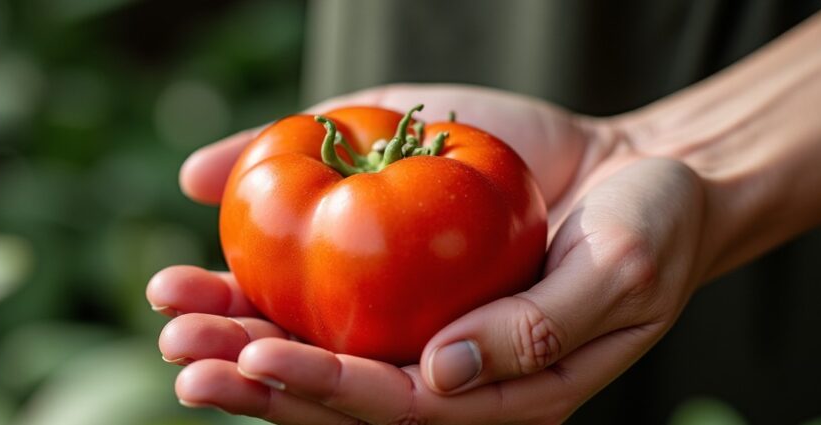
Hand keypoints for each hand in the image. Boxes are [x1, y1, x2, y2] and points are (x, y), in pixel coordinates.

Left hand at [148, 84, 708, 423]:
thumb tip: (440, 374)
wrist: (643, 175)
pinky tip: (211, 255)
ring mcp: (418, 320)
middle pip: (334, 386)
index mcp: (495, 390)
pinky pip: (330, 280)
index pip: (392, 405)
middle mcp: (444, 367)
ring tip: (171, 307)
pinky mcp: (403, 270)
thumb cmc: (649, 229)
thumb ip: (537, 329)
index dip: (317, 389)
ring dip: (239, 327)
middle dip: (251, 371)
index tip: (249, 362)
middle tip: (178, 346)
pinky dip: (269, 270)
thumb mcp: (621, 272)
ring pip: (318, 338)